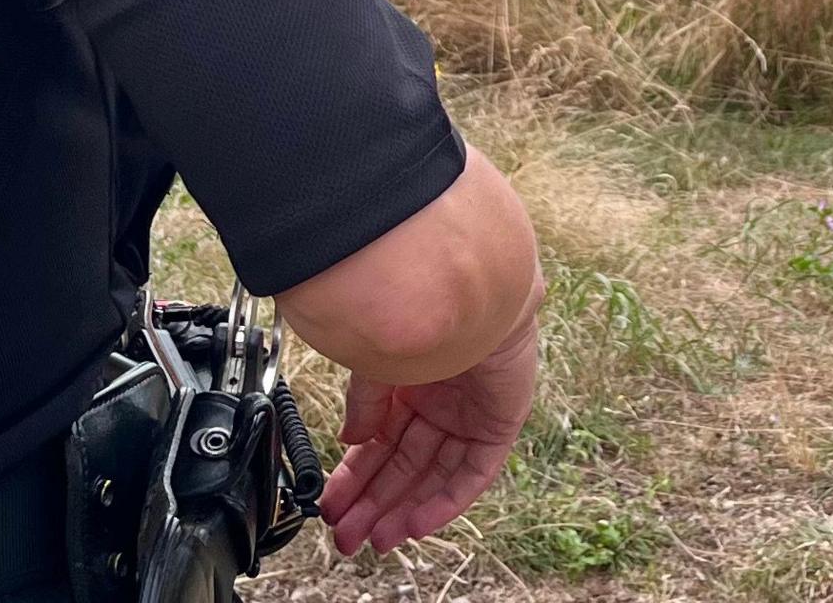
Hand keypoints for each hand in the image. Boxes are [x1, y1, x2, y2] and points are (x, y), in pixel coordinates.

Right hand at [315, 297, 540, 555]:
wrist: (472, 292)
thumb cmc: (423, 313)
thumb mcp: (377, 366)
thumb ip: (365, 407)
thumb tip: (349, 441)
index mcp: (409, 385)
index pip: (380, 444)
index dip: (355, 478)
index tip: (333, 506)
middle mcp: (439, 403)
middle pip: (405, 467)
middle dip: (375, 503)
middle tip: (349, 536)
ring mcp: (470, 416)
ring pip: (435, 476)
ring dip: (406, 510)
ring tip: (377, 538)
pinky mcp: (499, 425)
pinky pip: (472, 475)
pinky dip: (445, 502)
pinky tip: (415, 524)